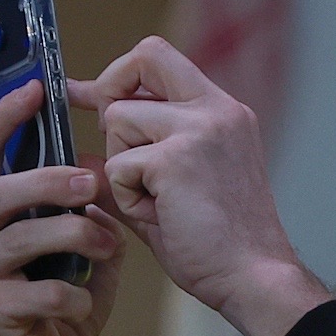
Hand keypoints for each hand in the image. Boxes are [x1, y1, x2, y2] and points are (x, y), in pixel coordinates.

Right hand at [0, 82, 123, 335]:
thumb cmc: (55, 305)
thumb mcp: (72, 246)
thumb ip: (78, 207)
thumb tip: (99, 164)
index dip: (3, 117)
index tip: (36, 88)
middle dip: (48, 180)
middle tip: (92, 180)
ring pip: (19, 238)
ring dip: (75, 236)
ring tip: (110, 242)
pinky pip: (40, 290)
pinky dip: (74, 292)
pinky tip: (86, 300)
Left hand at [76, 38, 333, 335]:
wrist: (255, 278)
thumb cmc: (222, 244)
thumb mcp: (177, 187)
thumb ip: (135, 160)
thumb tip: (80, 151)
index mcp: (224, 112)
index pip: (162, 59)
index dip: (120, 73)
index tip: (89, 93)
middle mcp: (216, 110)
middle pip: (144, 57)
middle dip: (110, 93)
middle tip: (119, 145)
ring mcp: (199, 129)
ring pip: (118, 119)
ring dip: (121, 164)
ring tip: (156, 200)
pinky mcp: (176, 159)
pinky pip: (117, 165)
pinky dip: (127, 197)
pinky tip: (160, 216)